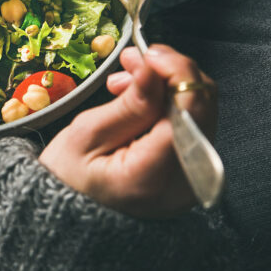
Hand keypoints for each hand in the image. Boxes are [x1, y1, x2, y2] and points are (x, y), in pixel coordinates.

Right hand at [38, 44, 217, 217]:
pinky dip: (168, 102)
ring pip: (200, 109)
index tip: (147, 53)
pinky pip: (191, 122)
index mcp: (155, 176)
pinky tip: (137, 99)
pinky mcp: (192, 169)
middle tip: (130, 61)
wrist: (69, 217)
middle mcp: (187, 180)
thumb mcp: (86, 136)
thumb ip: (129, 104)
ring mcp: (194, 177)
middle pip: (202, 105)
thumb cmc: (68, 178)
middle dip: (169, 72)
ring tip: (124, 81)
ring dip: (167, 84)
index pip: (189, 110)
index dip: (175, 71)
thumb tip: (155, 68)